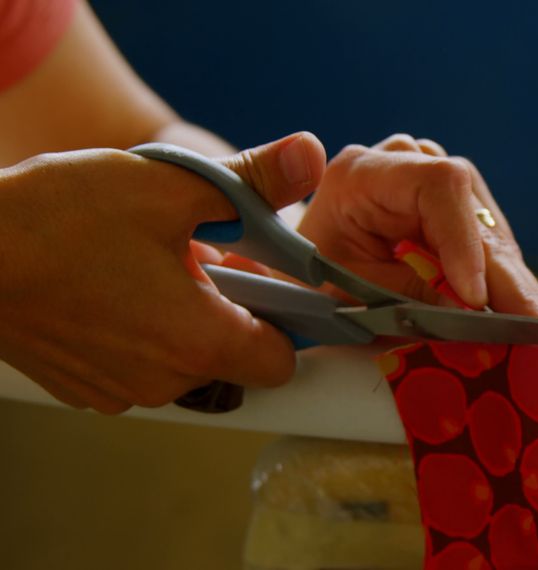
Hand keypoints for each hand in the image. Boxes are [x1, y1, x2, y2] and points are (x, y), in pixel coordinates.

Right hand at [0, 132, 326, 413]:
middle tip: (195, 256)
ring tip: (144, 266)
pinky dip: (136, 333)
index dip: (286, 322)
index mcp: (197, 340)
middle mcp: (162, 382)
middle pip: (231, 357)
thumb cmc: (57, 219)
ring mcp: (117, 391)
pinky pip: (135, 366)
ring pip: (181, 360)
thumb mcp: (168, 186)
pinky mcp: (81, 388)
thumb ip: (251, 180)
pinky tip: (110, 287)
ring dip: (179, 320)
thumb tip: (309, 156)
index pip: (280, 360)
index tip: (272, 286)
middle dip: (226, 308)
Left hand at [297, 134, 537, 318]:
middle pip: (473, 211)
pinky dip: (501, 280)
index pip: (438, 186)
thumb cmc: (310, 276)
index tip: (476, 298)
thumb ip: (403, 295)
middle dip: (504, 275)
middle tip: (535, 323)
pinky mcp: (450, 205)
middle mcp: (407, 163)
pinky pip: (486, 241)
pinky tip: (520, 314)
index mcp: (365, 173)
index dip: (464, 241)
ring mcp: (433, 179)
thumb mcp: (345, 291)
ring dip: (510, 279)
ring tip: (535, 326)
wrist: (296, 263)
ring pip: (488, 227)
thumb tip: (467, 310)